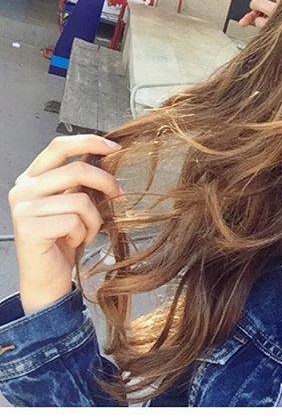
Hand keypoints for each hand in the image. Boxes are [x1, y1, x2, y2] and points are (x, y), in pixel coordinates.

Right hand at [7, 134, 123, 314]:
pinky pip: (75, 221)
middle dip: (106, 183)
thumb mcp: (72, 204)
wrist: (46, 278)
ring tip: (86, 232)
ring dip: (94, 220)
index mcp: (32, 178)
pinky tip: (73, 242)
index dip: (90, 142)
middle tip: (119, 195)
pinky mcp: (30, 228)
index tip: (115, 148)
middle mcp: (23, 189)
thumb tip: (109, 158)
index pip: (59, 146)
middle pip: (77, 170)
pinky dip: (84, 233)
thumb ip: (81, 182)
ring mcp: (24, 208)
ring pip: (80, 199)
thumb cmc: (62, 240)